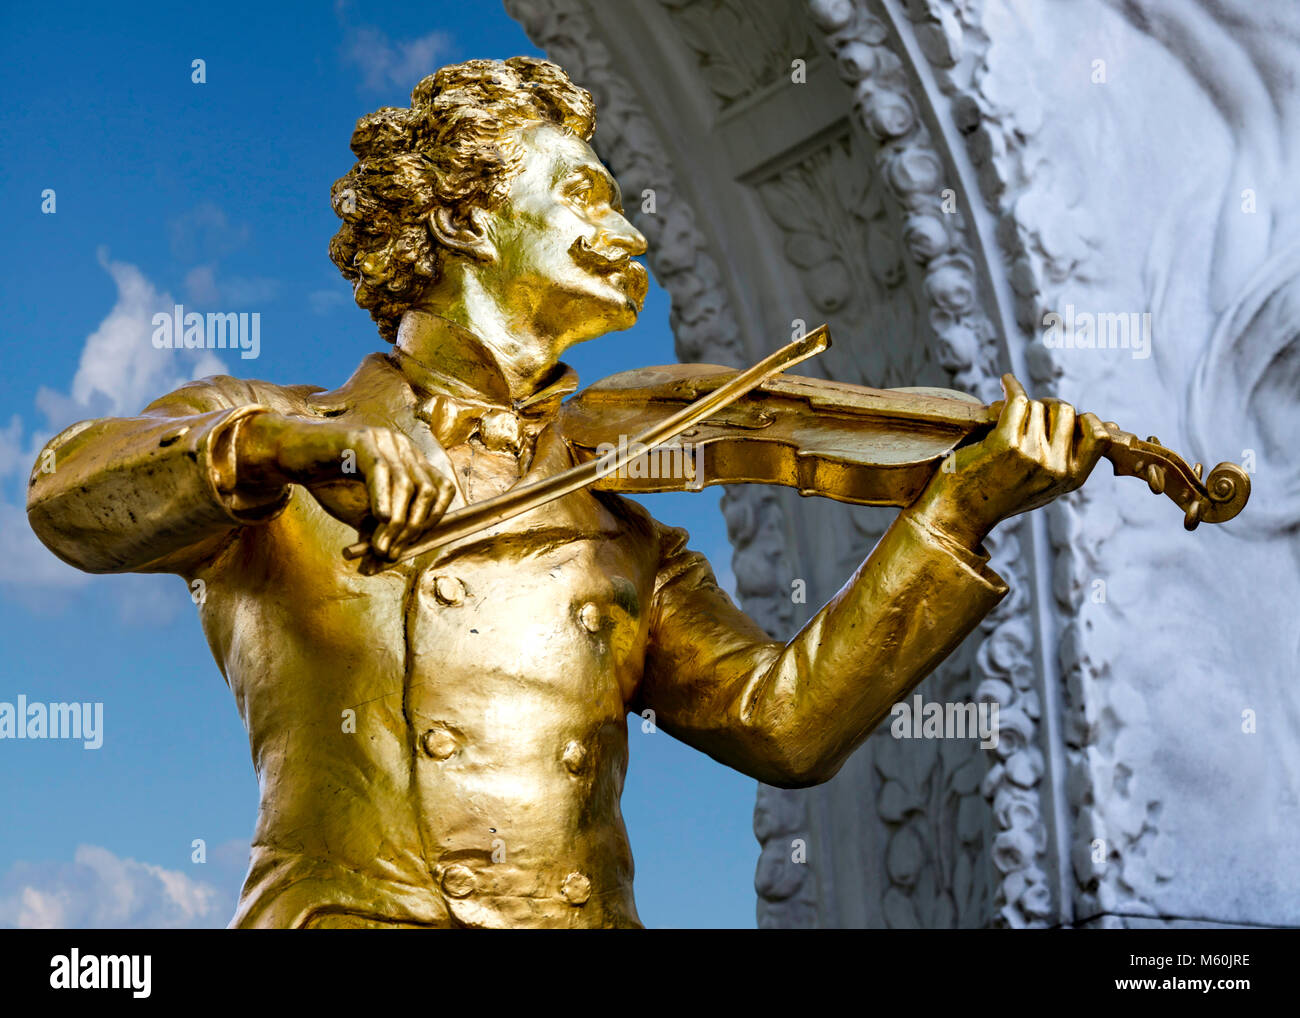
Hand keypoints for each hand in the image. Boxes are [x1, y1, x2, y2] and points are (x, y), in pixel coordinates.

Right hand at [235, 412, 456, 560]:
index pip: (442, 490)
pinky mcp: (360, 439)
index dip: (432, 520)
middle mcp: (403, 447)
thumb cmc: (329, 481)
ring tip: (379, 545)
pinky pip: (379, 470)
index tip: (409, 545)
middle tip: (390, 552)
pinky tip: (379, 519)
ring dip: (396, 522)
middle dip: (412, 528)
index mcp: (411, 460)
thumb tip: (388, 557)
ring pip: (406, 485)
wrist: (292, 454)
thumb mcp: (360, 510)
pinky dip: (382, 498)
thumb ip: (378, 529)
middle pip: (428, 491)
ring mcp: (383, 440)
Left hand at [905, 374, 1107, 547]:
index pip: (1098, 435)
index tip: (1063, 418)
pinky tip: (1006, 382)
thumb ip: (1075, 459)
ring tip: (1006, 416)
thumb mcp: (1048, 484)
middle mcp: (1056, 468)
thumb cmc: (1001, 495)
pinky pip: (1018, 401)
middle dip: (1046, 405)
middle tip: (1027, 413)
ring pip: (1037, 406)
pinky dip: (1012, 386)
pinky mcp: (1006, 445)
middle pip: (1065, 411)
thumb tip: (1113, 423)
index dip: (1082, 419)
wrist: (959, 515)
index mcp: (1071, 479)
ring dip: (1022, 405)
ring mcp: (1032, 456)